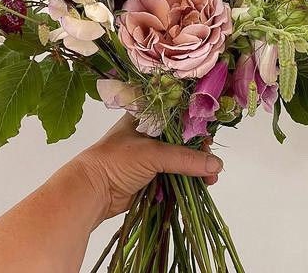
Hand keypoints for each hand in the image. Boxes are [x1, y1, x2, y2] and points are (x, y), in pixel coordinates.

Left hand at [71, 115, 223, 221]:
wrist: (92, 191)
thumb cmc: (115, 161)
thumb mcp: (152, 153)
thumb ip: (185, 159)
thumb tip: (215, 165)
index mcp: (147, 118)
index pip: (179, 117)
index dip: (196, 126)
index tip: (209, 139)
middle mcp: (151, 134)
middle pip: (184, 140)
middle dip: (200, 152)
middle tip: (212, 164)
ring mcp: (152, 156)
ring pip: (182, 160)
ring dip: (197, 169)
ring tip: (210, 179)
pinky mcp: (153, 176)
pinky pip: (176, 176)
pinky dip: (188, 181)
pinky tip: (201, 185)